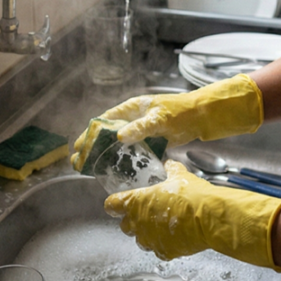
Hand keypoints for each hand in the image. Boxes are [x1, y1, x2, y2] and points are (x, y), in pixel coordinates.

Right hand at [70, 74, 262, 169]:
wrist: (203, 116)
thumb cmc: (181, 110)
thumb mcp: (160, 117)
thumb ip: (141, 127)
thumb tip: (119, 136)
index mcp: (131, 108)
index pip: (103, 121)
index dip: (89, 135)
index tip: (78, 147)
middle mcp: (133, 119)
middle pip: (107, 134)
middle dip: (93, 148)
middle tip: (80, 163)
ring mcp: (142, 130)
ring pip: (119, 144)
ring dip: (107, 156)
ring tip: (93, 170)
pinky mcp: (152, 141)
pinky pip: (134, 151)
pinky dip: (126, 160)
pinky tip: (118, 171)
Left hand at [105, 160, 280, 268]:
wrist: (209, 217)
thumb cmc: (192, 195)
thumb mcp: (181, 176)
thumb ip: (171, 170)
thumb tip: (169, 165)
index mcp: (136, 202)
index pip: (112, 205)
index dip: (115, 203)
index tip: (119, 202)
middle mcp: (138, 223)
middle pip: (124, 225)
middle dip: (133, 220)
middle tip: (147, 212)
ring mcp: (150, 240)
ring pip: (140, 240)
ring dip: (148, 233)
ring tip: (163, 226)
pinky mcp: (164, 252)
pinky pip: (159, 249)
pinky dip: (165, 244)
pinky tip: (176, 236)